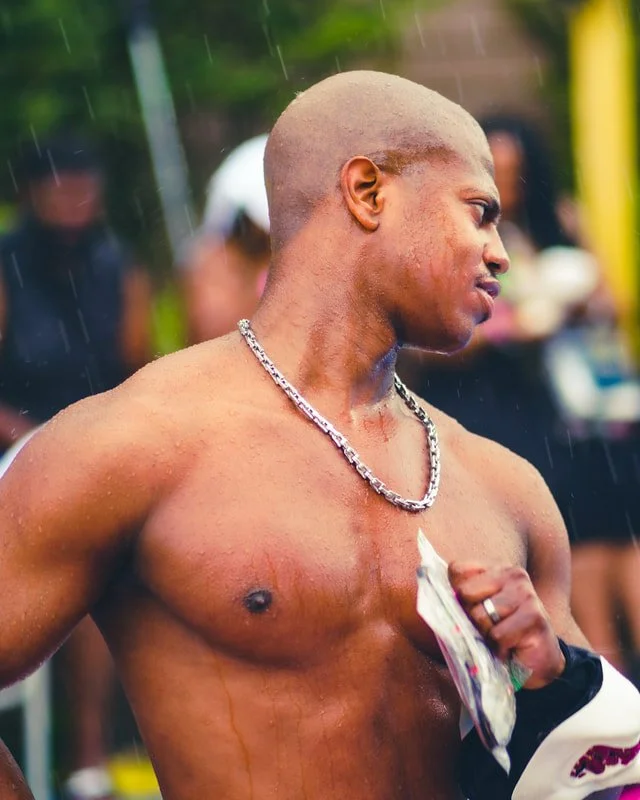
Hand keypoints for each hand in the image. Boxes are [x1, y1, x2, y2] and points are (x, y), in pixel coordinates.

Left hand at [448, 562, 565, 688]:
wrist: (537, 665)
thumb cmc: (500, 637)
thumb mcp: (474, 614)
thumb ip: (456, 601)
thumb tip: (426, 590)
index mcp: (495, 569)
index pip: (457, 570)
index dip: (456, 594)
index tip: (470, 609)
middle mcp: (513, 575)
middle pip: (465, 593)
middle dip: (470, 617)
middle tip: (488, 628)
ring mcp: (526, 594)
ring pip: (480, 616)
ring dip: (485, 636)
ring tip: (499, 640)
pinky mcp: (534, 617)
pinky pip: (496, 635)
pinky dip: (498, 650)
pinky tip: (509, 649)